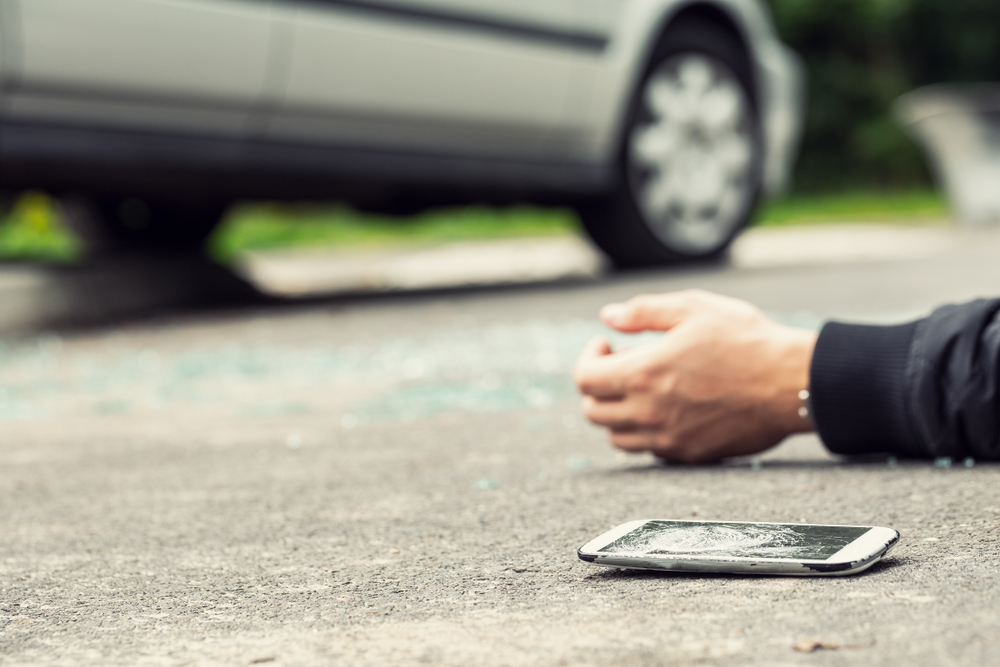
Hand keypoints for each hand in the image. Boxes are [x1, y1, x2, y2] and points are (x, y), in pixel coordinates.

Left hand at [574, 290, 816, 462]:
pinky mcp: (689, 455)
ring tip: (642, 388)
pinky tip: (667, 409)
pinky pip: (649, 451)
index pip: (585, 379)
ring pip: (617, 437)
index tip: (608, 345)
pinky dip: (645, 432)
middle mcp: (648, 412)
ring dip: (618, 412)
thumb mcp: (694, 308)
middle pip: (593, 411)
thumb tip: (609, 317)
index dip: (589, 358)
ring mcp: (668, 438)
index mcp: (643, 374)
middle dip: (598, 385)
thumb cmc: (747, 341)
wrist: (792, 384)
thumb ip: (644, 312)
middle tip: (622, 364)